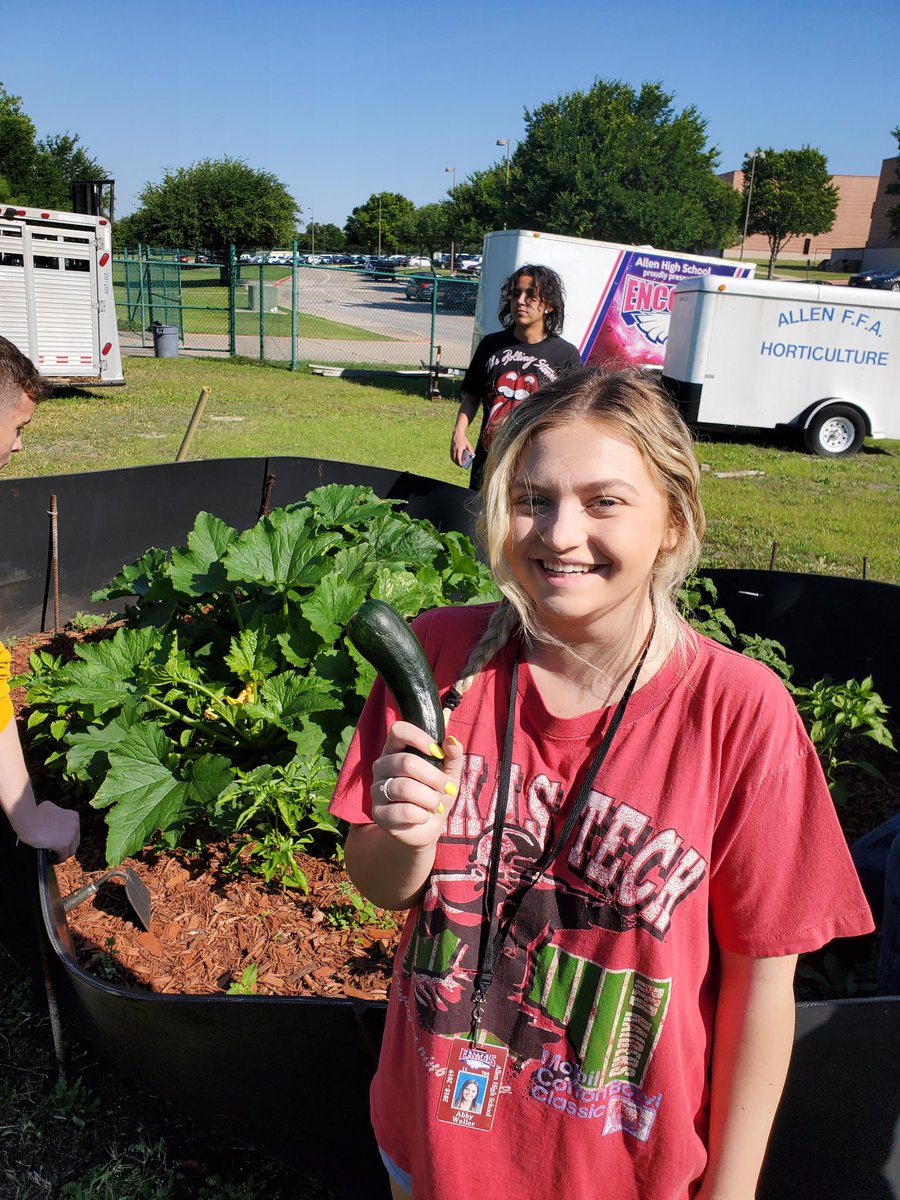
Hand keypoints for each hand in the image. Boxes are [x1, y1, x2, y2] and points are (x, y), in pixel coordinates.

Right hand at [15, 800, 79, 860]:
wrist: (27, 818)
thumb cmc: (34, 813)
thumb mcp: (51, 809)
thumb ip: (57, 815)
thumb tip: (55, 823)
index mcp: (73, 816)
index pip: (74, 832)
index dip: (67, 838)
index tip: (59, 842)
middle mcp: (75, 825)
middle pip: (74, 842)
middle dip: (67, 846)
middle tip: (57, 850)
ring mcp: (71, 834)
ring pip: (71, 850)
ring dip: (63, 853)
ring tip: (54, 856)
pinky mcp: (64, 844)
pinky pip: (63, 856)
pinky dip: (57, 859)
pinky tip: (51, 859)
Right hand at [371, 721, 463, 848]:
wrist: (427, 828)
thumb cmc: (435, 794)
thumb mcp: (449, 774)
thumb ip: (453, 757)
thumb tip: (452, 741)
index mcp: (396, 750)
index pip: (398, 730)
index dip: (418, 738)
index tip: (437, 752)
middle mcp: (381, 766)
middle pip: (406, 762)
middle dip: (434, 777)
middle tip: (447, 788)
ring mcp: (376, 789)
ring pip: (405, 788)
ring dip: (430, 799)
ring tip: (436, 805)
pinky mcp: (378, 813)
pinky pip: (404, 811)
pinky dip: (421, 815)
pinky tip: (423, 816)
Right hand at [450, 427, 473, 467]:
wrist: (457, 434)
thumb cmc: (464, 439)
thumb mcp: (468, 444)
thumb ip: (471, 450)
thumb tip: (473, 456)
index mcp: (459, 449)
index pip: (458, 457)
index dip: (459, 462)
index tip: (461, 466)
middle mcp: (455, 449)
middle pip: (454, 459)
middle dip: (457, 463)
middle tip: (460, 466)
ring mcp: (452, 449)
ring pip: (452, 457)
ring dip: (455, 461)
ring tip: (458, 463)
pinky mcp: (451, 448)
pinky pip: (451, 455)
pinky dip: (453, 458)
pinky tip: (456, 459)